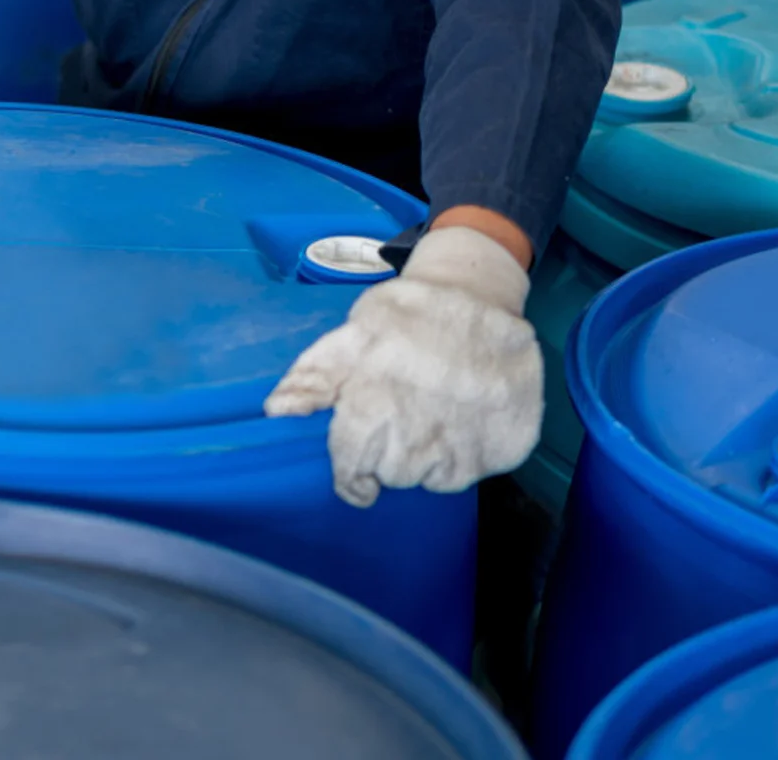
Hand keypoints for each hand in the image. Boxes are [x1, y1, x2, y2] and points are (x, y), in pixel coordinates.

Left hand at [263, 224, 542, 507]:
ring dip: (423, 459)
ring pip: (429, 480)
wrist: (480, 297)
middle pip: (391, 476)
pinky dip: (459, 457)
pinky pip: (468, 474)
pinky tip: (457, 422)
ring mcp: (464, 446)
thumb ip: (312, 376)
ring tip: (426, 416)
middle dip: (387, 456)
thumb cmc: (408, 315)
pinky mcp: (501, 450)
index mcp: (374, 408)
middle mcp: (418, 436)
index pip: (351, 469)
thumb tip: (276, 410)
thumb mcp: (352, 334)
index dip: (350, 476)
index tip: (355, 476)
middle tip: (396, 420)